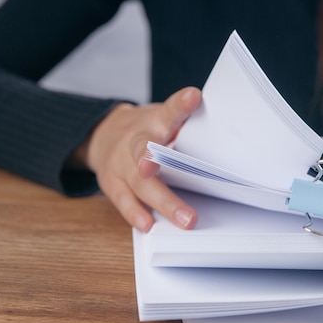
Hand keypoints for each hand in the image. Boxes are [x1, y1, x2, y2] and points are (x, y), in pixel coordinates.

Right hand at [78, 87, 201, 231]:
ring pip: (140, 184)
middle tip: (186, 172)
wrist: (101, 135)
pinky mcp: (111, 184)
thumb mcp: (161, 118)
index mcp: (152, 122)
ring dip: (164, 202)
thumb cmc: (145, 130)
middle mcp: (133, 141)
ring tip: (185, 218)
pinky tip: (148, 224)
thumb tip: (221, 136)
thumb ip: (182, 127)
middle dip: (159, 161)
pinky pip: (124, 201)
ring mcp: (120, 164)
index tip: (193, 97)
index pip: (168, 111)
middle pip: (146, 151)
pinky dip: (136, 213)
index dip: (180, 105)